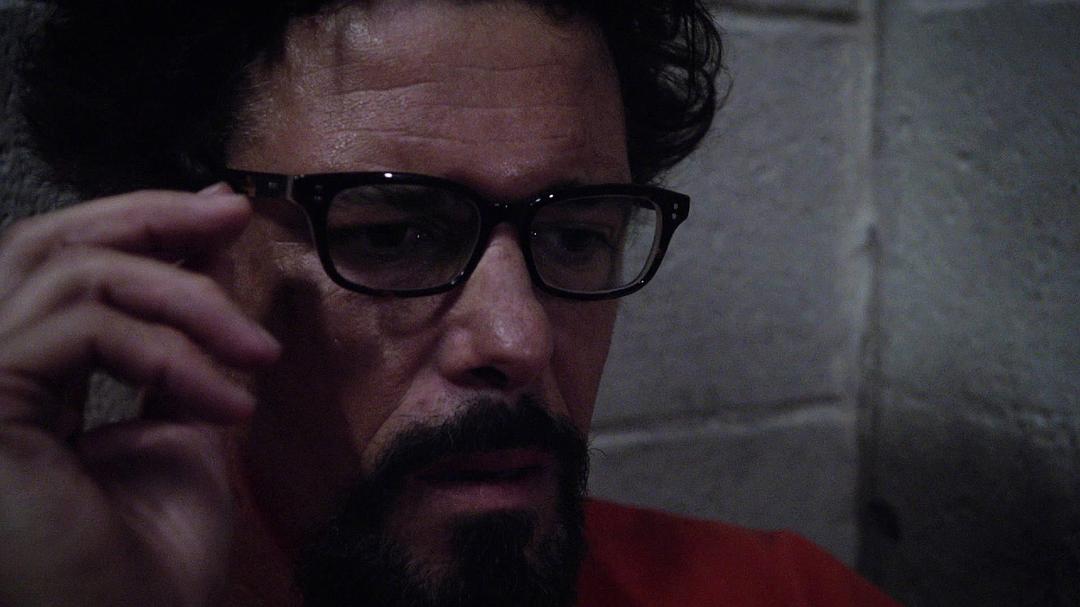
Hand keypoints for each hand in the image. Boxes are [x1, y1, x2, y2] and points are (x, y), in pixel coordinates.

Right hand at [0, 186, 279, 605]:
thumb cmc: (156, 555)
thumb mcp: (186, 417)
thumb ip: (183, 335)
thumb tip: (208, 246)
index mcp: (26, 378)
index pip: (63, 267)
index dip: (141, 225)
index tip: (224, 211)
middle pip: (46, 246)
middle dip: (151, 217)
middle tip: (232, 213)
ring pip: (70, 273)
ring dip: (187, 299)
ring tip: (259, 355)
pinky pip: (81, 329)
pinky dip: (169, 353)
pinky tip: (228, 404)